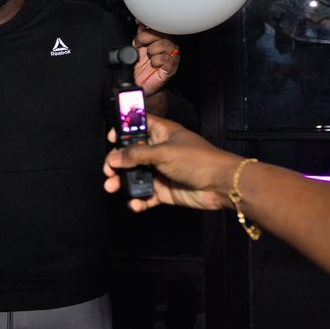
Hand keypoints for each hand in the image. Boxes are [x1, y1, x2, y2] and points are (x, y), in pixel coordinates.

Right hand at [103, 115, 241, 212]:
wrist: (221, 185)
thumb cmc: (199, 160)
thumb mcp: (163, 152)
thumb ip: (135, 155)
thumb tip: (114, 158)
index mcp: (161, 133)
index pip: (138, 125)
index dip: (123, 129)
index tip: (111, 138)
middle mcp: (158, 151)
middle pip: (130, 154)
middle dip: (116, 162)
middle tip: (108, 170)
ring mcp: (160, 171)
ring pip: (134, 176)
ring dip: (122, 182)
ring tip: (112, 187)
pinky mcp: (164, 190)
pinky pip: (145, 195)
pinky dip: (137, 200)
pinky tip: (135, 203)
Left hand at [131, 23, 179, 94]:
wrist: (140, 83)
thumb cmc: (141, 66)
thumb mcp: (138, 48)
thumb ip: (140, 35)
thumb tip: (140, 22)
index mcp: (161, 39)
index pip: (158, 26)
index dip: (147, 24)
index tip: (138, 23)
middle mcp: (169, 46)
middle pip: (161, 33)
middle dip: (146, 38)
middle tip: (139, 45)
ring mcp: (172, 56)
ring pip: (165, 44)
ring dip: (152, 50)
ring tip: (149, 56)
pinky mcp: (172, 67)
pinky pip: (165, 59)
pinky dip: (156, 61)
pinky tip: (153, 64)